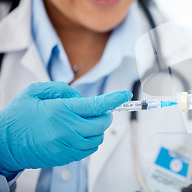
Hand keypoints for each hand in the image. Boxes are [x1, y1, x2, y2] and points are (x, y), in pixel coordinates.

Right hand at [0, 82, 131, 172]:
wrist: (3, 145)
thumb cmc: (17, 117)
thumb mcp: (33, 93)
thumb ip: (59, 88)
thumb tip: (79, 96)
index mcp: (61, 111)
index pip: (97, 105)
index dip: (114, 99)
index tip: (125, 95)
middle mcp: (67, 130)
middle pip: (102, 123)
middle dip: (105, 114)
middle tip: (98, 110)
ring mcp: (67, 146)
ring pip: (98, 138)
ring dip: (97, 128)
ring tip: (84, 122)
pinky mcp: (66, 157)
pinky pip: (89, 149)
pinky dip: (90, 140)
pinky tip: (78, 134)